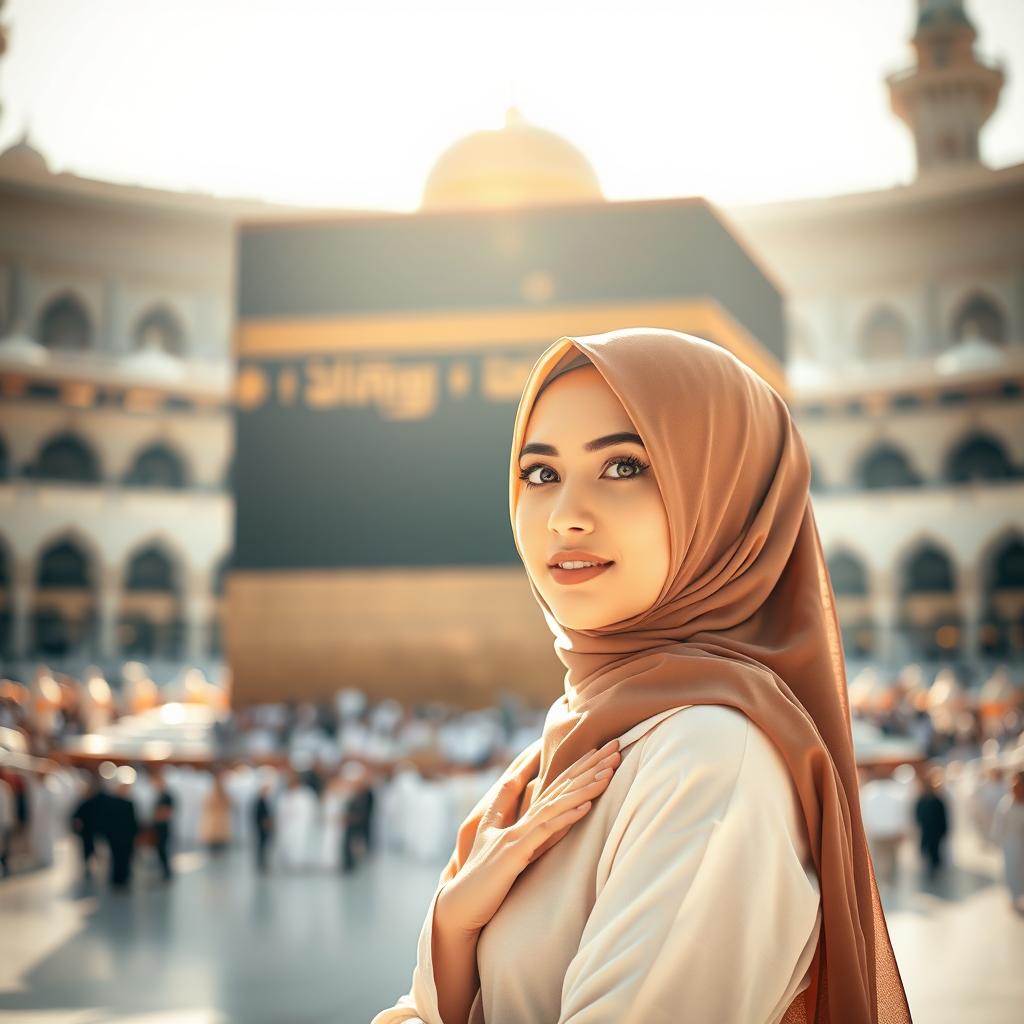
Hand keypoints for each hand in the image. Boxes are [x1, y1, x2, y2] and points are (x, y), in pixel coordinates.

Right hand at [436, 738, 621, 935]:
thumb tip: (522, 801)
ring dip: (584, 787)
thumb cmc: (481, 878)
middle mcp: (519, 821)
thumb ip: (508, 817)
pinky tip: (587, 806)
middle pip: (559, 787)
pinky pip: (545, 832)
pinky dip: (566, 817)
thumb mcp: (496, 843)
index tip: (598, 750)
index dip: (575, 767)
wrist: (459, 905)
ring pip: (555, 804)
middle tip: (616, 747)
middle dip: (589, 767)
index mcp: (519, 819)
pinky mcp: (514, 854)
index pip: (552, 786)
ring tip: (609, 772)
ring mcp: (516, 835)